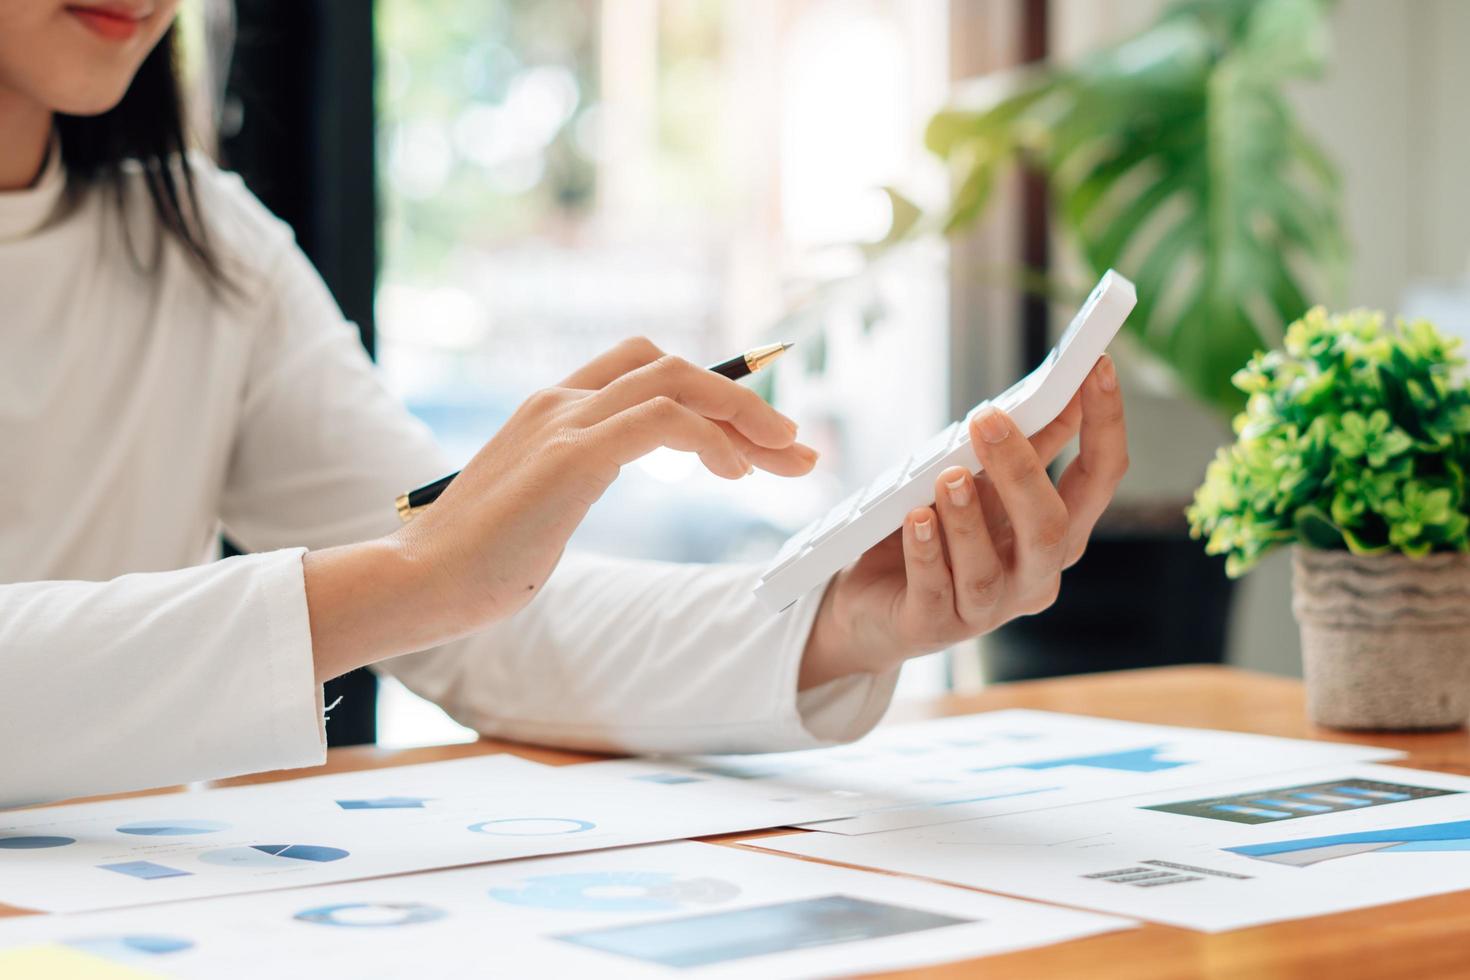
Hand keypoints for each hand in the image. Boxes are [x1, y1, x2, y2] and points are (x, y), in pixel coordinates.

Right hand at [306, 337, 816, 681]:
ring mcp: (563, 421)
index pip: (646, 368)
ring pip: (679, 381)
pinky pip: (663, 421)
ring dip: (747, 416)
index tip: (761, 437)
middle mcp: (559, 401)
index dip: (712, 391)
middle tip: (798, 449)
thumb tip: (598, 483)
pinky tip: (735, 474)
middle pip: (675, 367)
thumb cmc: (475, 562)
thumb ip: (574, 479)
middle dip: (748, 402)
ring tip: (786, 460)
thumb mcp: (539, 507)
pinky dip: (712, 439)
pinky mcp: (570, 456)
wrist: (415, 584)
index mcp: (552, 410)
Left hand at [799, 355, 1126, 688]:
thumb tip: (1065, 385)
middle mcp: (1031, 577)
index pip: (1099, 479)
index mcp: (1055, 536)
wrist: (873, 604)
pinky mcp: (932, 626)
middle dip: (1022, 470)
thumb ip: (1025, 447)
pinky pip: (934, 590)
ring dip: (967, 519)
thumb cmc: (936, 534)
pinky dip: (926, 551)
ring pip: (988, 569)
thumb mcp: (982, 484)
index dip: (1104, 424)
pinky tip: (914, 519)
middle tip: (987, 419)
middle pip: (1049, 529)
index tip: (1097, 366)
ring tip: (947, 477)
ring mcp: (984, 609)